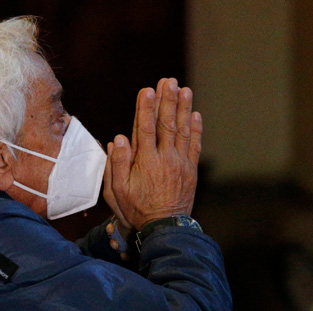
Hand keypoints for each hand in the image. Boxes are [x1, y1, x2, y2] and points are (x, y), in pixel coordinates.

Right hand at [103, 78, 201, 231]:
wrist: (164, 229)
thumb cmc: (136, 210)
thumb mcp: (117, 192)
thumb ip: (116, 164)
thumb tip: (118, 139)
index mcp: (145, 162)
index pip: (145, 129)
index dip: (146, 108)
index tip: (147, 90)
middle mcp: (165, 159)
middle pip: (166, 124)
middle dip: (167, 100)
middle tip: (168, 80)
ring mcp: (180, 163)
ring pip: (182, 130)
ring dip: (183, 108)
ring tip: (184, 89)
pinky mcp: (190, 170)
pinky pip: (194, 145)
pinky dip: (196, 129)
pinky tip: (195, 114)